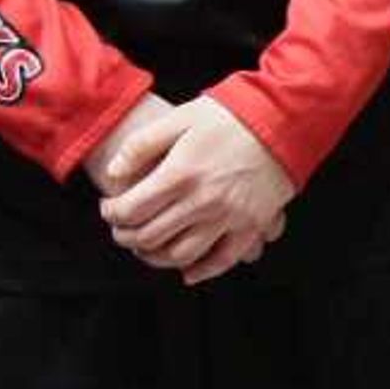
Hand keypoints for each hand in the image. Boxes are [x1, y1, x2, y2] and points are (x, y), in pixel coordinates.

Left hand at [97, 93, 293, 285]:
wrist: (281, 119)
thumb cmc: (229, 116)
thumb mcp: (179, 118)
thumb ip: (142, 145)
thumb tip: (113, 173)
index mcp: (180, 174)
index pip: (130, 210)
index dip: (111, 214)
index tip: (109, 208)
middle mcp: (201, 201)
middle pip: (150, 236)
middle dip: (126, 236)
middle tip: (121, 229)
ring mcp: (228, 217)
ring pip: (181, 254)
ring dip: (156, 257)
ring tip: (147, 247)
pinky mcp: (250, 225)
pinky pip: (223, 260)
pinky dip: (202, 271)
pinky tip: (187, 271)